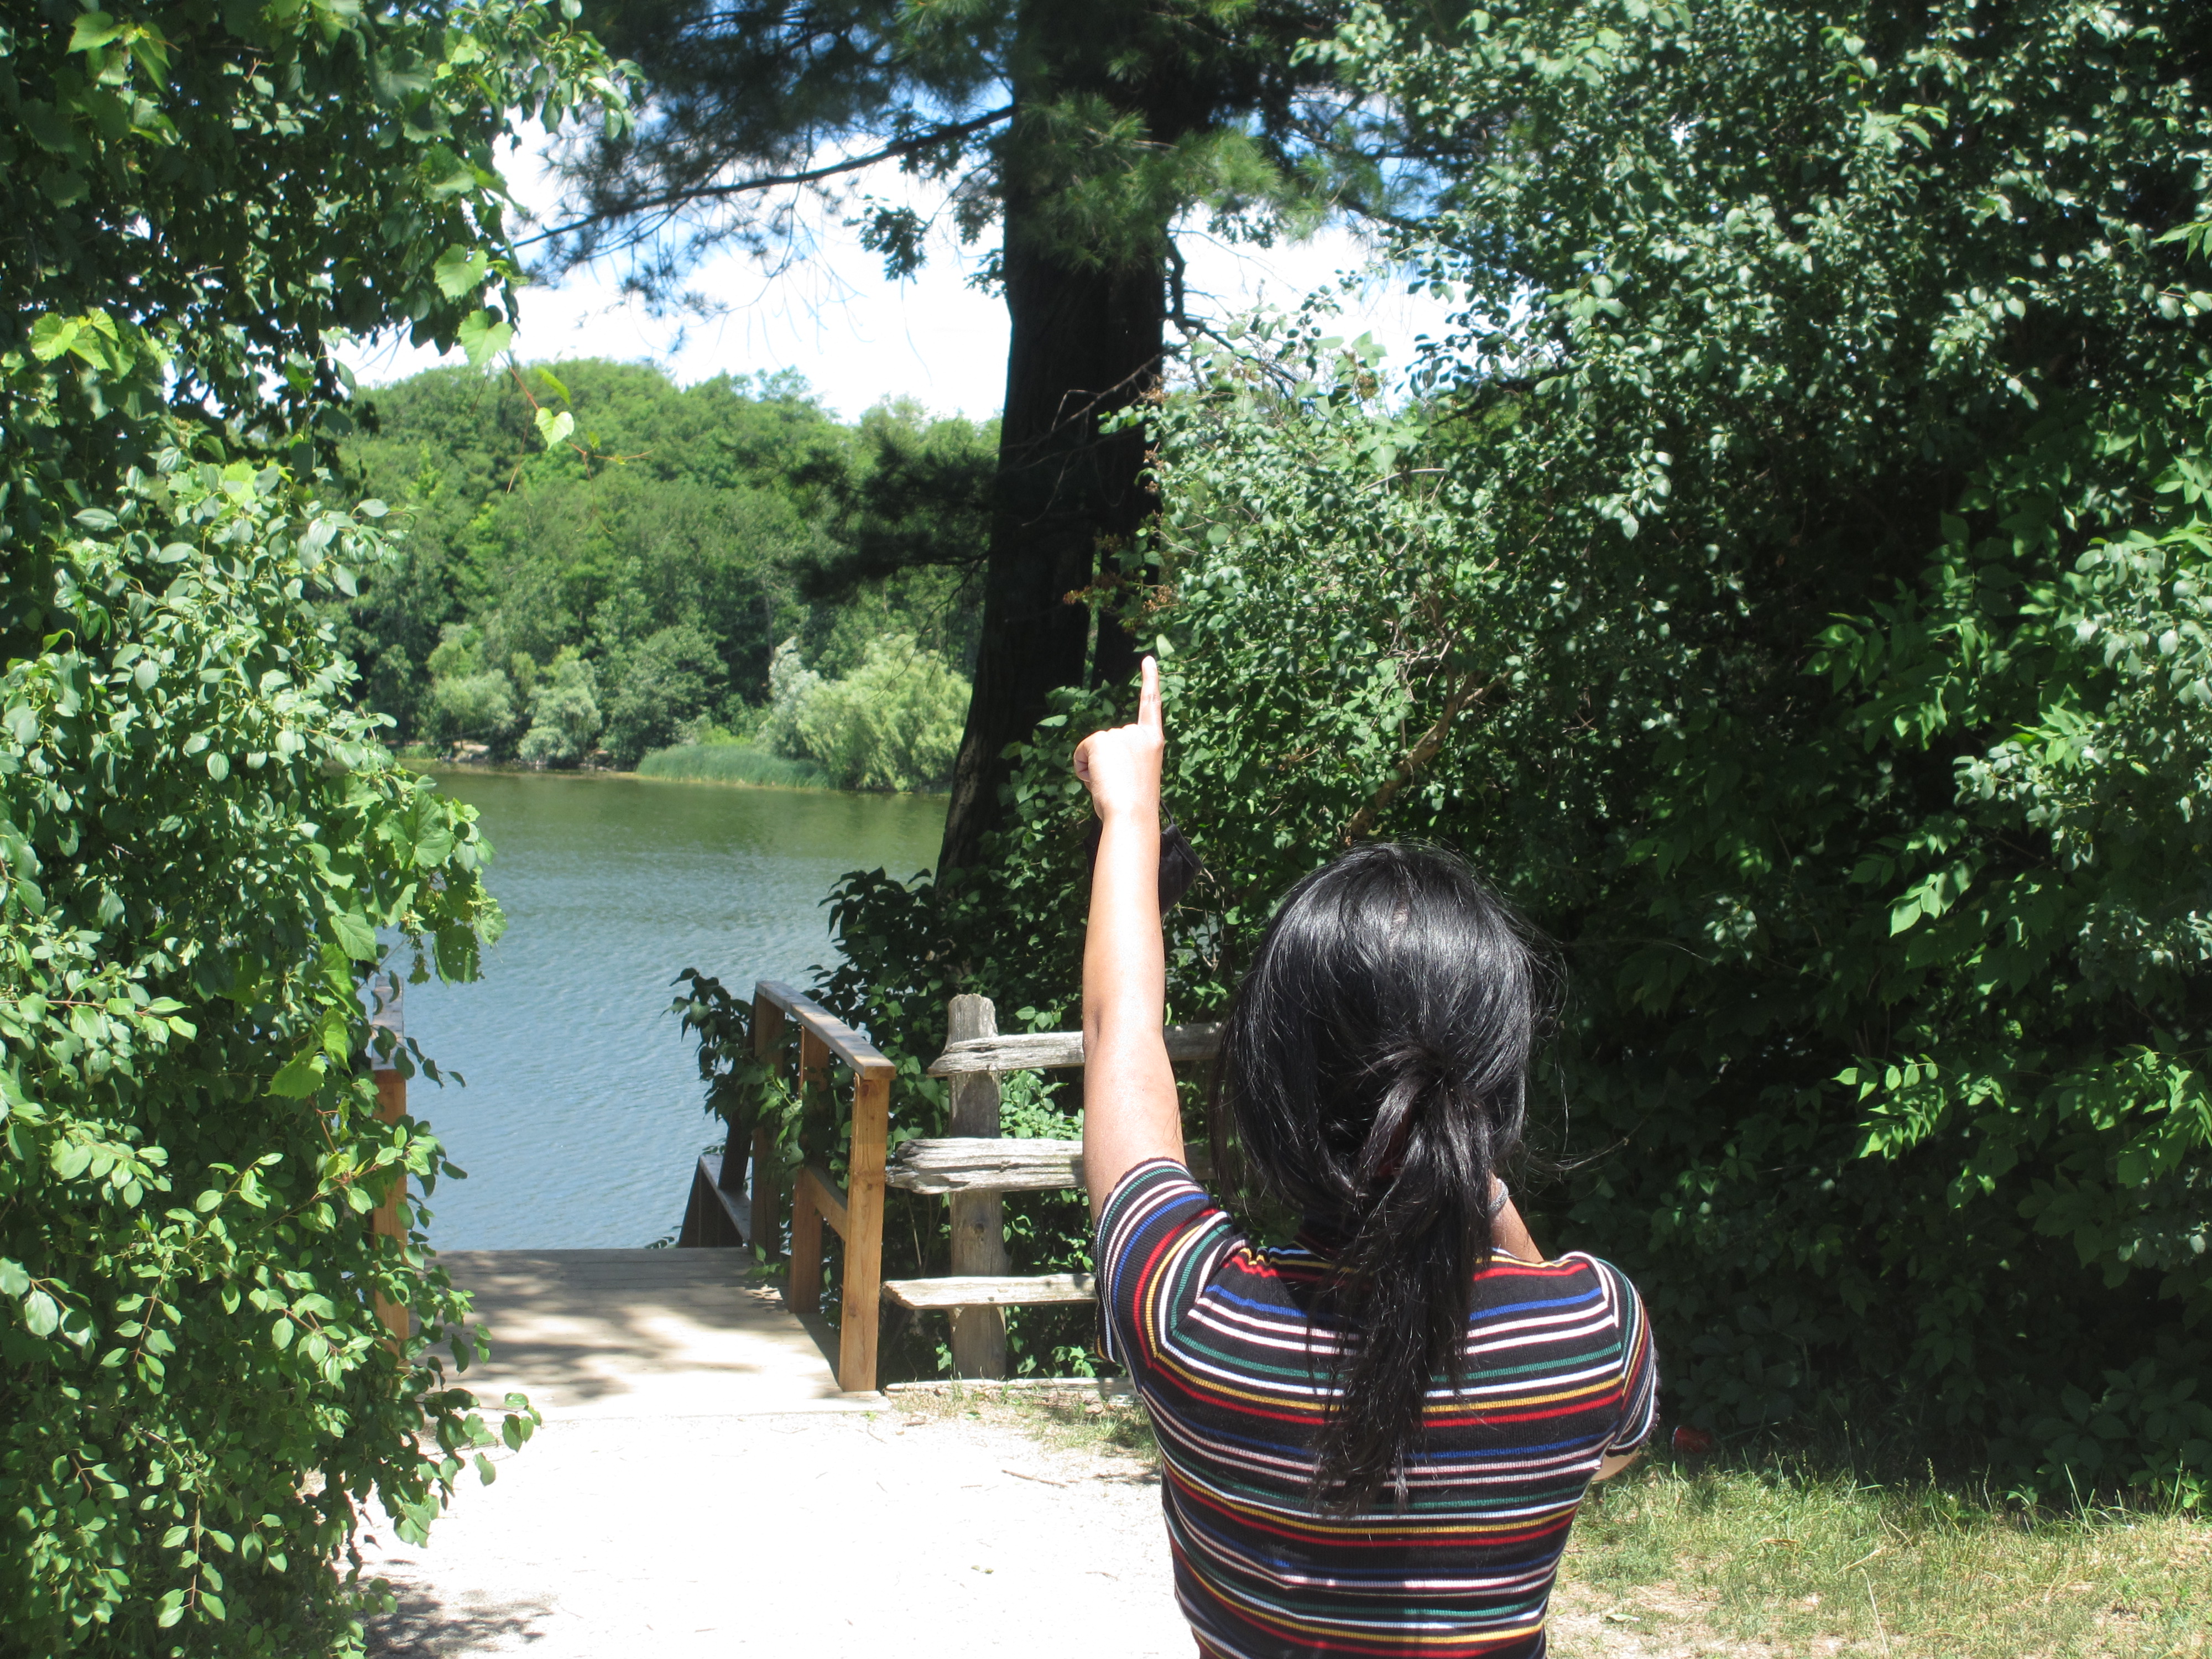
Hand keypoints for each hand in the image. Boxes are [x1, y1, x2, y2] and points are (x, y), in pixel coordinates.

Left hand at [1074, 656, 1163, 821]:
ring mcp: (1120, 734)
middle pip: (1110, 740)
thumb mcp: (1135, 776)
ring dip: (1096, 767)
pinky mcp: (1101, 740)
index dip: (1150, 680)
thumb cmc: (1134, 805)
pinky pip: (1082, 752)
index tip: (1148, 660)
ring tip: (1111, 784)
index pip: (1151, 705)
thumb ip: (1123, 760)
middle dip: (1107, 761)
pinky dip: (1083, 767)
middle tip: (1119, 784)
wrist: (1132, 813)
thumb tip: (1094, 764)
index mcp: (1153, 741)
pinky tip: (1097, 779)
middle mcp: (1138, 733)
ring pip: (1095, 748)